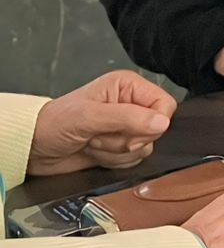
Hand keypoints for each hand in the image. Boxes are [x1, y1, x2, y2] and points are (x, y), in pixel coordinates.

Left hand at [27, 71, 175, 177]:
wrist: (35, 148)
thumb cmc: (55, 123)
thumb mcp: (89, 117)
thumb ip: (127, 118)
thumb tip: (162, 123)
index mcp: (129, 86)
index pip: (165, 104)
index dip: (152, 123)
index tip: (129, 132)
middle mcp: (132, 104)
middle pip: (157, 129)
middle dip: (127, 139)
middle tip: (100, 135)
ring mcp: (127, 127)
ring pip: (146, 147)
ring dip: (117, 151)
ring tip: (93, 141)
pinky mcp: (121, 147)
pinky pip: (135, 160)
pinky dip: (114, 160)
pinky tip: (95, 151)